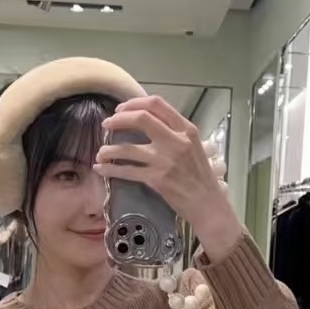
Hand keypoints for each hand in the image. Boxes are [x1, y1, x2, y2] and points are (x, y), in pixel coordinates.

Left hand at [95, 96, 242, 260]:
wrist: (208, 205)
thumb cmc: (201, 178)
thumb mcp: (194, 147)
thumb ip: (175, 134)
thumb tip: (149, 124)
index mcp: (186, 130)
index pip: (157, 104)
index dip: (134, 103)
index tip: (121, 110)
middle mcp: (176, 141)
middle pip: (140, 119)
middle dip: (118, 120)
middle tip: (106, 125)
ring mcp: (165, 160)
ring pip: (128, 148)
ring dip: (109, 149)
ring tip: (101, 153)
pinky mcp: (157, 179)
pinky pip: (127, 171)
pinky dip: (110, 169)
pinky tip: (101, 169)